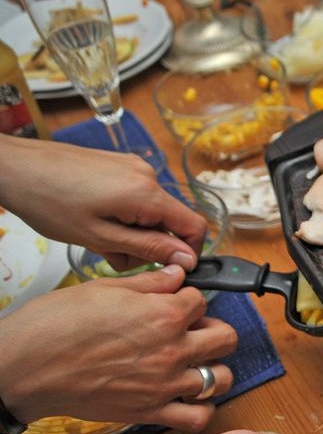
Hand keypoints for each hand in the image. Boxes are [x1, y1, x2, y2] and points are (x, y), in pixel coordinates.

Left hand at [0, 138, 205, 270]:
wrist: (13, 167)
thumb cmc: (47, 201)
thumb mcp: (100, 237)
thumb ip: (148, 249)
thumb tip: (187, 259)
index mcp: (146, 193)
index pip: (194, 226)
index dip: (188, 252)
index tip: (167, 268)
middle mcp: (147, 175)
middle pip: (169, 221)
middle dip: (148, 245)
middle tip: (111, 254)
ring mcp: (132, 167)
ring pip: (150, 212)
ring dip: (131, 232)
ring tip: (96, 237)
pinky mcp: (119, 165)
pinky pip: (136, 198)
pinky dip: (122, 215)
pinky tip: (94, 219)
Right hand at [0, 266, 236, 431]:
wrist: (24, 368)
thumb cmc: (54, 326)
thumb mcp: (102, 289)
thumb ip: (148, 283)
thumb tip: (176, 274)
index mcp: (164, 314)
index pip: (202, 300)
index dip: (190, 300)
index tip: (178, 304)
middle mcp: (173, 349)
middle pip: (226, 338)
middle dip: (214, 330)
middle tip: (196, 332)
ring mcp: (165, 384)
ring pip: (221, 378)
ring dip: (215, 369)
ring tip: (198, 365)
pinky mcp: (150, 412)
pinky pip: (198, 418)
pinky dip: (201, 410)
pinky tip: (190, 399)